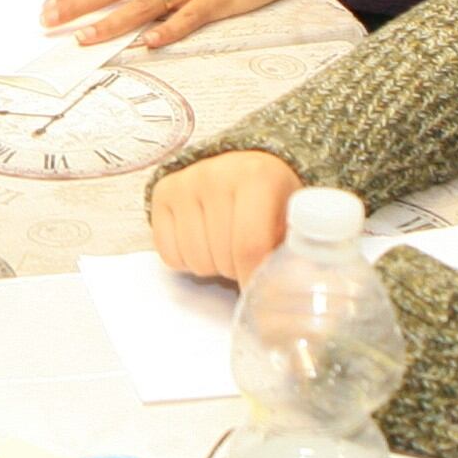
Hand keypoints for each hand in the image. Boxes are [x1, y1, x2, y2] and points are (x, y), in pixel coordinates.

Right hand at [150, 150, 300, 283]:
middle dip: (235, 270)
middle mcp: (217, 174)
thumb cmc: (272, 199)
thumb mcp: (294, 219)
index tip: (258, 288)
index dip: (253, 276)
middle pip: (222, 258)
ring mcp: (186, 183)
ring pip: (194, 259)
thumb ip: (294, 252)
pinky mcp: (162, 193)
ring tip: (224, 247)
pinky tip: (201, 241)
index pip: (249, 246)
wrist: (243, 167)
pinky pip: (168, 254)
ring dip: (212, 266)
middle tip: (246, 257)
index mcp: (258, 176)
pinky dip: (185, 259)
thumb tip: (285, 289)